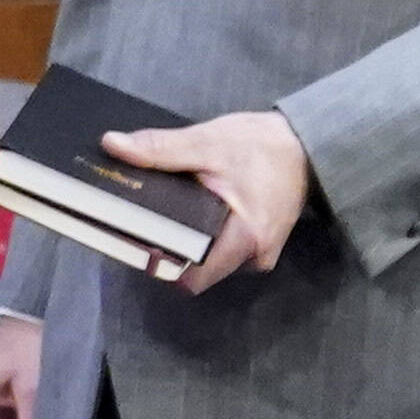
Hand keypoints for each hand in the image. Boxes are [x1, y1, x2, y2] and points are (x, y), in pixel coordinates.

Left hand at [100, 108, 314, 289]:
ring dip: (186, 244)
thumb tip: (113, 146)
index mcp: (244, 239)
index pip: (193, 277)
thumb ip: (160, 148)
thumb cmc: (261, 145)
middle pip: (197, 271)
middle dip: (169, 251)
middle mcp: (253, 257)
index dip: (160, 265)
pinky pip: (220, 251)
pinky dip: (203, 237)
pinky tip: (188, 216)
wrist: (306, 146)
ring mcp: (257, 255)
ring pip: (208, 262)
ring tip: (162, 217)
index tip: (134, 243)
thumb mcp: (207, 141)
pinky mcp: (256, 247)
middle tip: (140, 225)